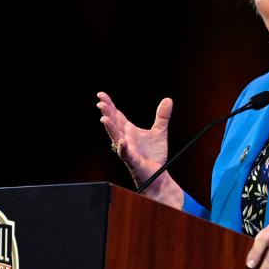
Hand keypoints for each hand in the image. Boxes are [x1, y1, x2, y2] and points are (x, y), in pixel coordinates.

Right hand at [97, 91, 182, 206]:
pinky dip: (123, 148)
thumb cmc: (154, 154)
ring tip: (104, 118)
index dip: (109, 105)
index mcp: (129, 130)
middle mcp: (125, 139)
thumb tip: (168, 99)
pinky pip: (127, 154)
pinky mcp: (133, 161)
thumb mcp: (159, 132)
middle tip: (100, 103)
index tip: (101, 94)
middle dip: (107, 113)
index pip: (117, 115)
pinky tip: (121, 141)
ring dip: (110, 128)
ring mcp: (128, 150)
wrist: (158, 174)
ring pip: (116, 137)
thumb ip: (162, 116)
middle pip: (114, 124)